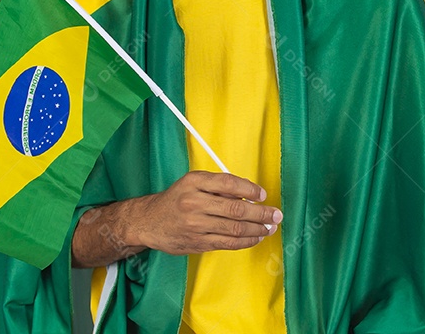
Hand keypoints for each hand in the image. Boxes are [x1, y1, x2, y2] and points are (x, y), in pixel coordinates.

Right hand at [128, 171, 282, 254]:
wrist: (149, 221)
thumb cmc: (176, 199)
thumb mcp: (192, 183)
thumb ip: (217, 186)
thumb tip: (249, 194)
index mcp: (194, 182)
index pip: (229, 183)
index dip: (250, 189)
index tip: (263, 195)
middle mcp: (194, 202)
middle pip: (236, 208)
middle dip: (261, 213)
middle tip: (276, 215)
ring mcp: (196, 224)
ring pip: (235, 228)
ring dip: (258, 229)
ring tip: (270, 227)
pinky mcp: (198, 242)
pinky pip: (228, 243)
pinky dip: (246, 241)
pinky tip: (256, 238)